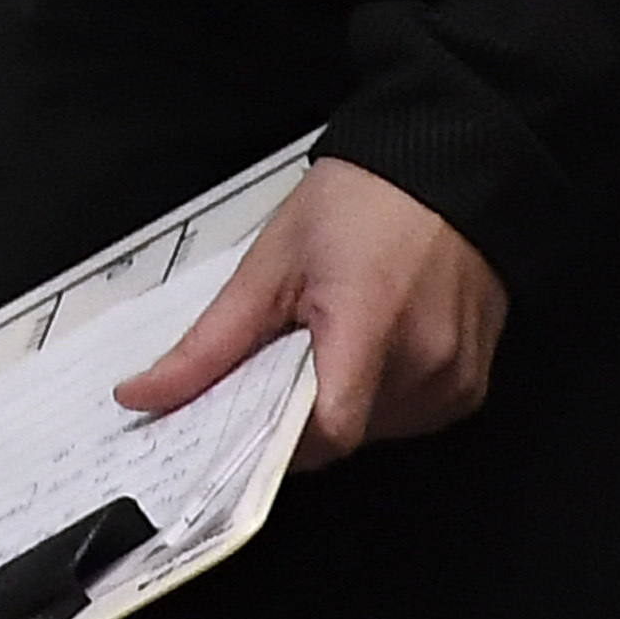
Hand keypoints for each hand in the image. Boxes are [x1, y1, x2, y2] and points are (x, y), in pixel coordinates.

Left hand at [115, 156, 506, 466]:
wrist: (437, 176)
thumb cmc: (354, 208)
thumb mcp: (266, 268)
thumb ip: (209, 344)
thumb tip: (144, 394)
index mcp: (370, 328)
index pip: (329, 431)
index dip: (278, 442)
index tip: (238, 428)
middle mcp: (425, 364)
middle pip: (346, 433)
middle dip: (298, 412)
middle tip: (274, 363)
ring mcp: (457, 379)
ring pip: (377, 430)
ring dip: (339, 402)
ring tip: (326, 341)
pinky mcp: (474, 383)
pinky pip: (412, 416)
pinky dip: (378, 397)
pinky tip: (364, 348)